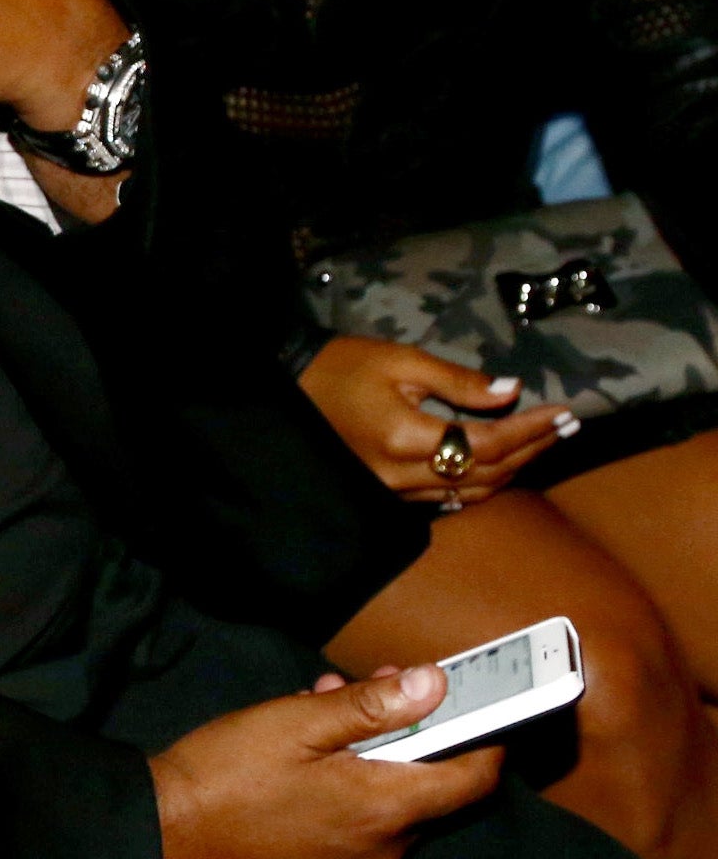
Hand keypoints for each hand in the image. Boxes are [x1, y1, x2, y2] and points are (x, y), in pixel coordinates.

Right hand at [151, 667, 503, 858]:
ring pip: (388, 803)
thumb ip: (370, 706)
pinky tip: (302, 757)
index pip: (474, 779)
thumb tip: (435, 684)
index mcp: (384, 810)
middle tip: (369, 684)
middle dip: (409, 732)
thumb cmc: (223, 776)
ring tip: (318, 710)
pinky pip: (358, 826)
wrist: (161, 843)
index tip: (472, 700)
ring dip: (371, 756)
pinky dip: (348, 787)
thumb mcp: (293, 723)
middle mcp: (383, 850)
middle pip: (427, 788)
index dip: (485, 736)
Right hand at [298, 336, 571, 504]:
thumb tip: (511, 391)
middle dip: (532, 449)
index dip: (531, 430)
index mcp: (404, 438)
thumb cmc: (342, 366)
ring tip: (543, 442)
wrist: (290, 388)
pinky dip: (481, 482)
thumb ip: (457, 381)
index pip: (486, 443)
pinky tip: (501, 463)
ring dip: (513, 469)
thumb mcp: (400, 361)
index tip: (564, 413)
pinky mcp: (390, 494)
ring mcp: (394, 491)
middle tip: (567, 426)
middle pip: (487, 473)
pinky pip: (448, 497)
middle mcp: (402, 475)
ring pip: (472, 492)